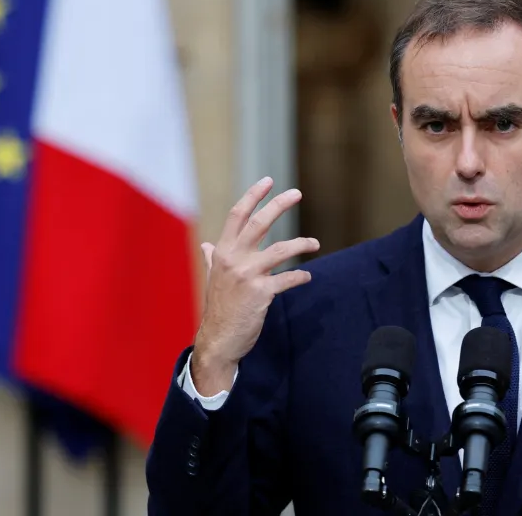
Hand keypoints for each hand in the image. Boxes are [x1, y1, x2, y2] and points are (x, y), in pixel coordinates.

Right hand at [191, 176, 319, 395]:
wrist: (218, 339)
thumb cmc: (219, 308)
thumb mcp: (213, 279)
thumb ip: (212, 259)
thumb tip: (207, 246)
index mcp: (222, 252)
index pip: (237, 215)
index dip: (253, 196)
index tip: (268, 181)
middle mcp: (233, 259)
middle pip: (259, 223)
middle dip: (278, 205)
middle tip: (296, 193)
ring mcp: (247, 275)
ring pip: (280, 250)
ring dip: (301, 243)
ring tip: (315, 243)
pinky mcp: (261, 293)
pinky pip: (288, 279)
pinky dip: (300, 276)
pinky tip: (306, 276)